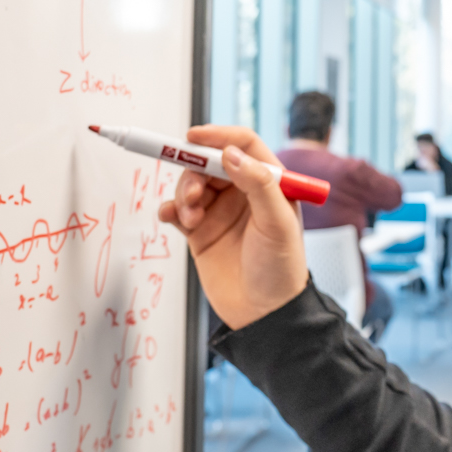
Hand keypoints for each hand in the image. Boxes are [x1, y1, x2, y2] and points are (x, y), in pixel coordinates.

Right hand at [157, 125, 307, 328]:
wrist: (263, 314)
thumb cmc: (280, 269)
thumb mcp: (277, 223)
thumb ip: (258, 184)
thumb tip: (231, 154)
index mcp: (269, 183)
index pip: (243, 145)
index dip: (218, 136)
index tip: (194, 138)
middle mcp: (243, 192)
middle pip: (209, 162)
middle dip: (194, 171)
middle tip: (192, 194)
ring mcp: (220, 211)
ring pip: (191, 183)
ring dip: (184, 194)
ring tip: (191, 218)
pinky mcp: (200, 231)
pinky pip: (177, 209)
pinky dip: (170, 209)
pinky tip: (172, 218)